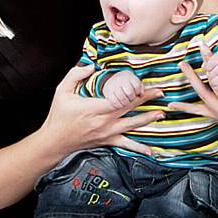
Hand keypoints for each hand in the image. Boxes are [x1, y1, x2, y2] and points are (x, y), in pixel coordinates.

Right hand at [42, 65, 163, 155]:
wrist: (55, 141)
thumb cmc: (59, 115)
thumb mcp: (62, 91)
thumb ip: (75, 75)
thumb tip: (90, 65)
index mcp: (94, 107)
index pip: (119, 98)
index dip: (132, 92)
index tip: (144, 84)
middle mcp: (104, 121)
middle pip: (130, 109)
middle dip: (146, 100)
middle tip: (161, 92)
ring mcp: (108, 132)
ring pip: (132, 125)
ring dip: (148, 119)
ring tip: (161, 114)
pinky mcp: (108, 141)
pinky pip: (126, 145)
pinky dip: (139, 148)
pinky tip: (151, 151)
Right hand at [102, 70, 144, 108]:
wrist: (114, 78)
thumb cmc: (127, 82)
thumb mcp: (134, 81)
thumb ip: (140, 87)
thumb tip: (141, 95)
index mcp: (129, 76)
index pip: (137, 86)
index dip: (138, 92)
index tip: (136, 93)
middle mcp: (121, 80)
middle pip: (130, 92)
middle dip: (132, 98)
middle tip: (130, 98)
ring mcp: (113, 86)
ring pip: (122, 98)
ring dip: (126, 102)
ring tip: (126, 102)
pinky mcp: (108, 92)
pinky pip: (114, 101)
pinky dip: (118, 105)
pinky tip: (120, 104)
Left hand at [169, 46, 217, 129]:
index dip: (215, 64)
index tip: (210, 50)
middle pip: (213, 83)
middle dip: (207, 65)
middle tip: (201, 48)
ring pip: (203, 94)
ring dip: (192, 79)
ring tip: (183, 65)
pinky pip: (199, 112)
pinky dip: (185, 108)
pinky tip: (172, 105)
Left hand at [201, 43, 217, 90]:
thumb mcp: (215, 58)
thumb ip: (207, 54)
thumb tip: (202, 45)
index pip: (211, 62)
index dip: (206, 67)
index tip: (206, 68)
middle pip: (213, 73)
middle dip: (209, 75)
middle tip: (211, 75)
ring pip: (217, 80)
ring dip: (213, 82)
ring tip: (213, 80)